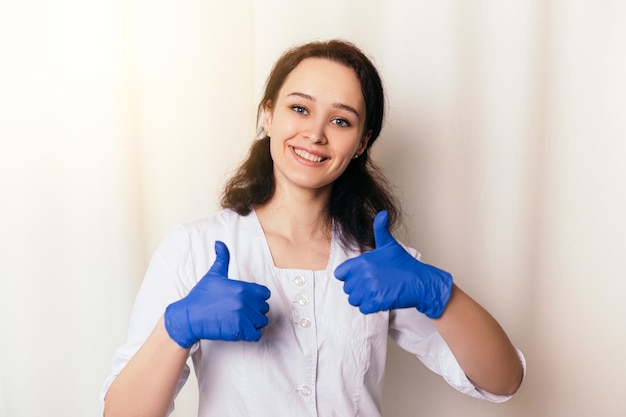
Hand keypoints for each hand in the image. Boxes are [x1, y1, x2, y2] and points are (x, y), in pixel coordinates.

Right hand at [164, 241, 270, 347]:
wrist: (189, 317)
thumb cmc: (201, 296)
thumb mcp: (213, 275)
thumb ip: (222, 258)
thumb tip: (219, 243)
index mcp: (242, 288)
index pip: (265, 293)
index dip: (258, 297)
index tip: (247, 300)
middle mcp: (245, 302)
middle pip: (264, 308)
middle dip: (255, 310)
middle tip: (242, 312)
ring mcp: (243, 317)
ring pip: (262, 321)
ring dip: (254, 322)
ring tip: (241, 321)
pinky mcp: (240, 331)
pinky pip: (257, 334)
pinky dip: (252, 333)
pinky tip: (242, 330)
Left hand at [334, 211, 452, 317]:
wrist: (420, 282)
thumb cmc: (405, 264)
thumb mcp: (390, 245)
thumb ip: (381, 230)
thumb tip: (382, 214)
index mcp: (363, 261)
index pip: (340, 273)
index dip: (349, 275)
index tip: (360, 275)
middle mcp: (363, 275)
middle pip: (347, 288)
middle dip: (357, 288)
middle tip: (372, 284)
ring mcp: (369, 290)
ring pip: (354, 299)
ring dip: (363, 298)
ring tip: (375, 292)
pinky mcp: (376, 302)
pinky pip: (363, 308)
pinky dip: (370, 306)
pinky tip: (379, 300)